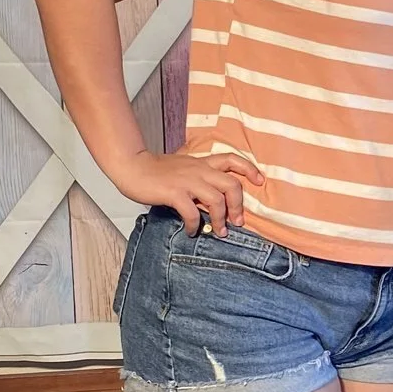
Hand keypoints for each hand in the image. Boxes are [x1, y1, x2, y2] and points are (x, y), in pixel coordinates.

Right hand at [113, 149, 263, 236]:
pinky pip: (192, 212)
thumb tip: (212, 198)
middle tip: (237, 222)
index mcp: (202, 163)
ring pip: (217, 200)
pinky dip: (195, 225)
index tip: (260, 181)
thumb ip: (199, 177)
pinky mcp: (174, 193)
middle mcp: (199, 170)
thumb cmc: (156, 171)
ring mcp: (187, 181)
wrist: (132, 166)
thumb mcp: (183, 168)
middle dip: (239, 206)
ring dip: (220, 220)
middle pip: (232, 185)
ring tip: (217, 232)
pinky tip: (192, 232)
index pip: (232, 159)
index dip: (249, 169)